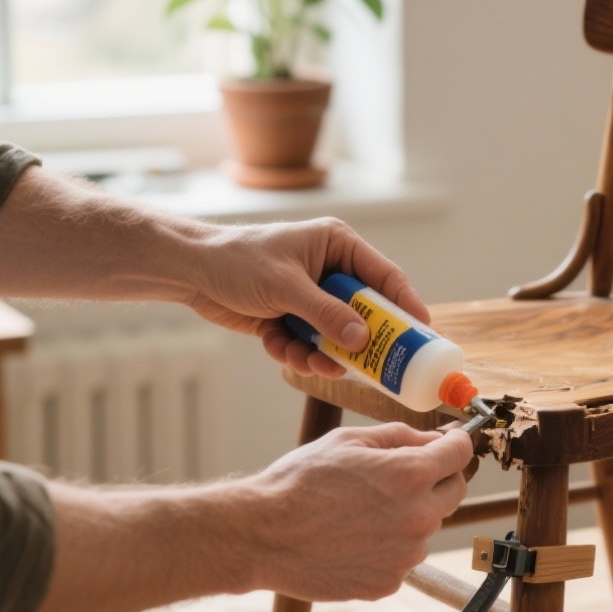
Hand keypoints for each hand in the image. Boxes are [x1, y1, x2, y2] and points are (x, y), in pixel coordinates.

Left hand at [189, 217, 431, 377]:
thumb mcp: (287, 287)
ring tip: (317, 365)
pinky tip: (285, 352)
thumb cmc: (237, 261)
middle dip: (361, 341)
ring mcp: (310, 297)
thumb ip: (327, 314)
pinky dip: (297, 353)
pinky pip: (308, 344)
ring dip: (326, 354)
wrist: (190, 271)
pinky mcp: (291, 319)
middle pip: (363, 313)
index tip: (422, 332)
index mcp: (337, 246)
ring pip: (335, 335)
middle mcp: (329, 271)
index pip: (384, 276)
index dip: (406, 305)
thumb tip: (363, 340)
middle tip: (375, 365)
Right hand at [249, 424, 472, 599]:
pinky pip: (403, 557)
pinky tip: (354, 538)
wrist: (262, 537)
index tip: (447, 443)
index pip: (461, 454)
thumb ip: (401, 437)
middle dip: (437, 478)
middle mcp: (418, 518)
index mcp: (411, 475)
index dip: (454, 444)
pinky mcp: (389, 582)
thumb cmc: (299, 483)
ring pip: (427, 527)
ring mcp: (406, 556)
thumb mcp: (349, 441)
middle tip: (402, 475)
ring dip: (410, 514)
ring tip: (362, 511)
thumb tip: (435, 440)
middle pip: (454, 492)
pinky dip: (388, 546)